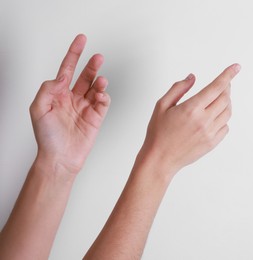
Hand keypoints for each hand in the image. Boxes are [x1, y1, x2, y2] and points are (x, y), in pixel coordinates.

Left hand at [29, 34, 110, 174]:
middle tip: (98, 57)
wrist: (60, 158)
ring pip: (96, 87)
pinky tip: (101, 95)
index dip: (74, 53)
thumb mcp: (38, 109)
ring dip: (99, 81)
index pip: (67, 69)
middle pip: (84, 76)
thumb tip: (61, 78)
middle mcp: (73, 98)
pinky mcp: (96, 117)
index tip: (81, 39)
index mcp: (58, 94)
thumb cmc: (47, 137)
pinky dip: (104, 96)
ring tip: (101, 81)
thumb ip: (47, 89)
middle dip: (92, 65)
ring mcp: (86, 107)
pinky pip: (103, 102)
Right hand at [139, 63, 240, 173]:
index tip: (236, 67)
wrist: (160, 159)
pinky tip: (215, 116)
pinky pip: (225, 127)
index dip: (228, 75)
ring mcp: (210, 133)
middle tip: (223, 83)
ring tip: (219, 98)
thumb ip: (178, 88)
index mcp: (191, 109)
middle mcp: (204, 120)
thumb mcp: (162, 105)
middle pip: (225, 98)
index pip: (216, 87)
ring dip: (226, 102)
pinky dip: (223, 118)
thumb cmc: (158, 133)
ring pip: (228, 112)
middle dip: (226, 87)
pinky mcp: (212, 143)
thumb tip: (192, 77)